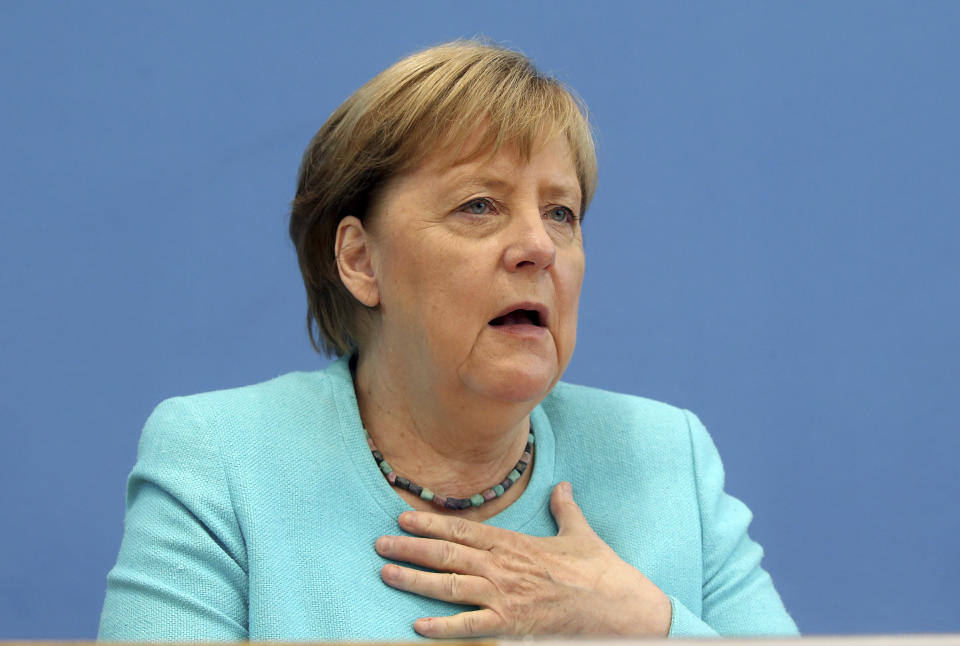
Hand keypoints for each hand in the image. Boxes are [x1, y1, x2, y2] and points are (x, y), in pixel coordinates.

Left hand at [374, 481, 671, 637]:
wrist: (620, 606)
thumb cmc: (600, 571)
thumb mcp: (580, 533)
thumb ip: (565, 508)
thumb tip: (563, 486)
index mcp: (515, 543)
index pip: (463, 528)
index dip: (430, 522)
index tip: (404, 516)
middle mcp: (503, 567)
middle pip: (447, 553)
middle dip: (410, 547)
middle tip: (379, 542)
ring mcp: (505, 596)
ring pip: (449, 585)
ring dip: (414, 580)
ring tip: (385, 573)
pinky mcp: (512, 625)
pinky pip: (470, 626)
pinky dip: (442, 627)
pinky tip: (417, 626)